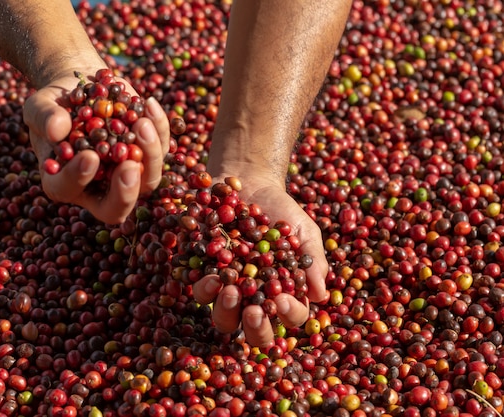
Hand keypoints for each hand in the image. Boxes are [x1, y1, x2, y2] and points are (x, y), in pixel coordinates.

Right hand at [23, 73, 169, 223]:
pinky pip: (160, 149)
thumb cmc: (53, 105)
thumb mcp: (40, 106)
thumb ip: (44, 117)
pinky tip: (149, 104)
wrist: (79, 89)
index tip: (89, 156)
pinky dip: (159, 128)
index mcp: (63, 182)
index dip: (79, 177)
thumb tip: (57, 129)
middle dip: (126, 189)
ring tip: (142, 123)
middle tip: (130, 165)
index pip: (70, 189)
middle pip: (118, 205)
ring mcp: (125, 173)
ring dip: (150, 154)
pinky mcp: (145, 153)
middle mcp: (98, 186)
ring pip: (148, 179)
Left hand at [193, 174, 327, 347]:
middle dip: (255, 327)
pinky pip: (200, 292)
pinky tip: (211, 275)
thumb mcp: (303, 231)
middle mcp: (255, 300)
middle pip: (255, 331)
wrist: (248, 183)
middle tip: (253, 311)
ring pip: (224, 319)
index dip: (288, 313)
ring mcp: (227, 291)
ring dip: (226, 311)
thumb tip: (320, 294)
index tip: (282, 299)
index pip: (290, 315)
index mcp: (283, 294)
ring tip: (230, 290)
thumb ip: (312, 260)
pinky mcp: (202, 275)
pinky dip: (205, 288)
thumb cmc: (281, 212)